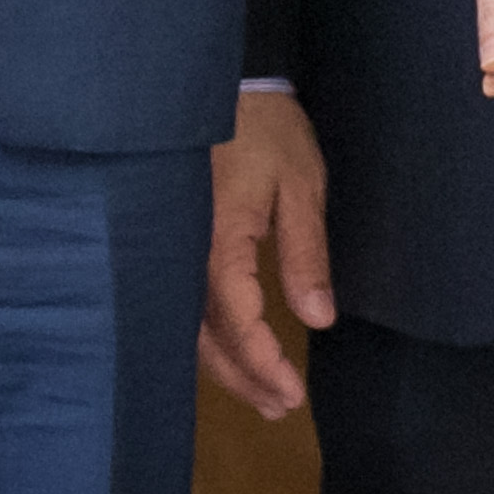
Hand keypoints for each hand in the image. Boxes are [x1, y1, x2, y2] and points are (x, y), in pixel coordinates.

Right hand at [198, 88, 333, 419]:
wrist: (226, 84)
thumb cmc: (267, 131)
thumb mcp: (300, 187)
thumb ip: (305, 253)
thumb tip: (318, 318)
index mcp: (218, 239)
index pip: (237, 321)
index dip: (263, 362)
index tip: (292, 395)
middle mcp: (186, 251)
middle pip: (205, 336)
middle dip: (243, 377)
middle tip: (279, 409)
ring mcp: (175, 245)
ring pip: (189, 325)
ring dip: (223, 365)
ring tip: (260, 397)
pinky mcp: (175, 239)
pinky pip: (183, 303)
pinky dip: (207, 337)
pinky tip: (227, 353)